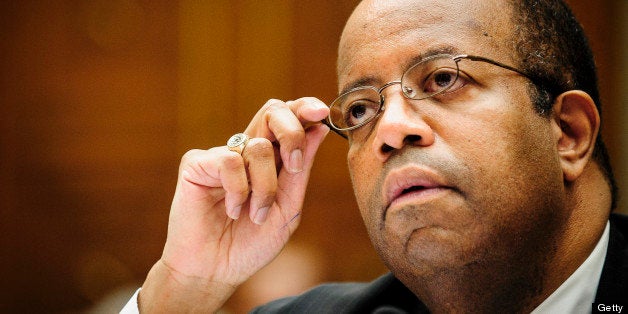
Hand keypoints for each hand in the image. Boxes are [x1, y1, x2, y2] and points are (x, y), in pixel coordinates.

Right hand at [138, 97, 329, 311]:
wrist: (215, 271)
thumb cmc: (251, 243)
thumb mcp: (287, 207)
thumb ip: (301, 169)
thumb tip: (320, 129)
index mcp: (270, 159)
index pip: (287, 119)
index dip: (304, 108)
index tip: (321, 112)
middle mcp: (245, 151)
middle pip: (272, 111)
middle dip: (291, 132)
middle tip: (294, 165)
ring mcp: (220, 155)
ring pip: (258, 147)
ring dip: (265, 187)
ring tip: (255, 215)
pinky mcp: (196, 163)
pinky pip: (229, 161)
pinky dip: (238, 191)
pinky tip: (231, 210)